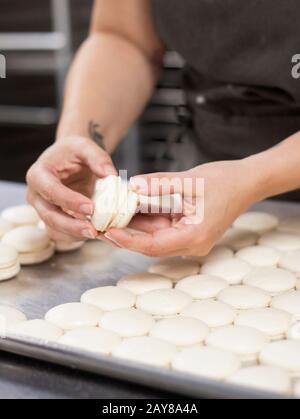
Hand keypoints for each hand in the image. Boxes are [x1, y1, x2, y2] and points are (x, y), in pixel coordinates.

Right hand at [26, 136, 116, 240]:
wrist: (68, 159)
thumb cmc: (73, 151)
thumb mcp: (85, 146)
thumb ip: (98, 158)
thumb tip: (111, 175)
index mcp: (38, 174)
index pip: (51, 191)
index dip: (69, 201)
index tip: (90, 208)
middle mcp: (35, 195)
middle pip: (49, 216)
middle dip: (71, 226)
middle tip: (93, 231)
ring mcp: (42, 209)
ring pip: (54, 229)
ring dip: (75, 235)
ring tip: (98, 234)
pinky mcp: (53, 219)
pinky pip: (62, 234)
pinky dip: (78, 236)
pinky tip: (96, 233)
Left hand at [104, 160, 257, 256]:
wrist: (246, 182)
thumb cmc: (224, 181)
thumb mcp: (189, 180)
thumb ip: (159, 184)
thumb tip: (131, 186)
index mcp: (193, 237)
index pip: (152, 246)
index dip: (128, 240)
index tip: (107, 231)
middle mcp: (191, 244)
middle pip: (150, 244)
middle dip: (125, 233)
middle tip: (100, 222)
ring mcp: (189, 239)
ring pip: (153, 236)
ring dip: (133, 225)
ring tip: (109, 213)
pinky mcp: (187, 231)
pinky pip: (161, 228)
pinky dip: (145, 219)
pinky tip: (129, 207)